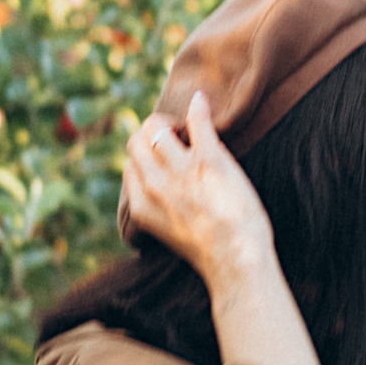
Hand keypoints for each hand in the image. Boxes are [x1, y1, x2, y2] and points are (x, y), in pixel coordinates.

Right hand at [118, 90, 273, 293]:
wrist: (236, 262)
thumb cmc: (211, 253)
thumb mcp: (170, 233)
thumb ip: (160, 208)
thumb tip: (160, 193)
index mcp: (142, 206)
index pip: (129, 166)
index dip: (145, 158)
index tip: (163, 159)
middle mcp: (154, 185)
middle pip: (137, 142)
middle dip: (151, 134)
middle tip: (173, 137)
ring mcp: (180, 171)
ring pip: (157, 128)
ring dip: (170, 122)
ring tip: (186, 127)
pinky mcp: (208, 161)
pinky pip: (196, 122)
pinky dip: (198, 108)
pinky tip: (200, 101)